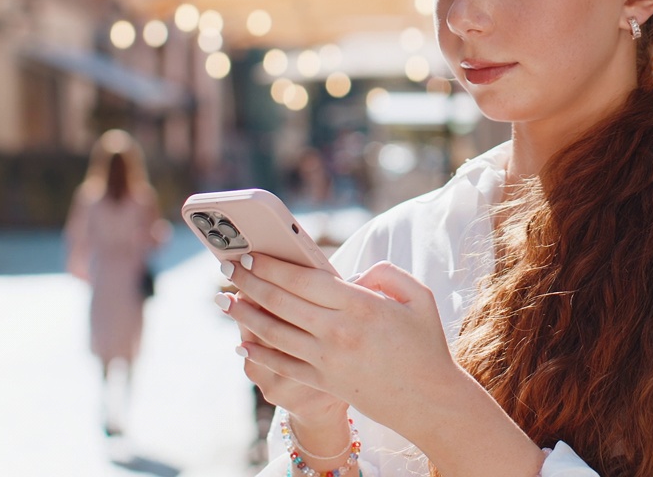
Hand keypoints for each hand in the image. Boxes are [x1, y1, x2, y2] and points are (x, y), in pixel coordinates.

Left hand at [220, 254, 462, 439]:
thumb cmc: (425, 344)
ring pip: (274, 333)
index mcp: (361, 305)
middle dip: (249, 282)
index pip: (304, 279)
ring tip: (224, 301)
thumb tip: (353, 273)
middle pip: (281, 302)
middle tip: (227, 267)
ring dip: (244, 316)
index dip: (272, 265)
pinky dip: (258, 354)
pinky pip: (282, 364)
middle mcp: (338, 331)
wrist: (428, 399)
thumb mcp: (419, 297)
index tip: (250, 253)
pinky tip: (242, 344)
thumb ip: (387, 273)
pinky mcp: (323, 382)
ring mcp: (327, 359)